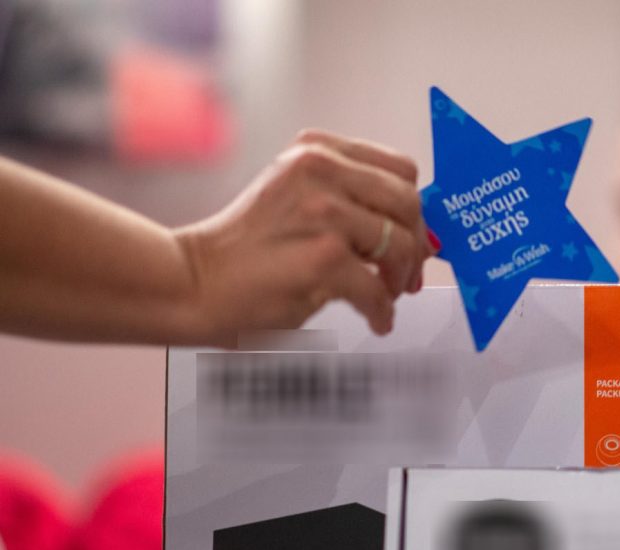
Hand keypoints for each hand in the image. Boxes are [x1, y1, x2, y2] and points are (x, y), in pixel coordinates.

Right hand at [174, 129, 434, 344]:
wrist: (195, 282)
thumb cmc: (246, 251)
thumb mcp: (298, 201)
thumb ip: (350, 203)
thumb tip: (417, 233)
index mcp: (316, 151)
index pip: (398, 169)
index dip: (413, 209)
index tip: (411, 236)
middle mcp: (320, 171)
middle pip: (407, 203)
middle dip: (415, 245)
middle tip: (407, 276)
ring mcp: (324, 212)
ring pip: (400, 245)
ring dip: (400, 279)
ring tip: (386, 296)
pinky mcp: (325, 257)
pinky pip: (379, 288)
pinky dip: (383, 311)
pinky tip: (376, 320)